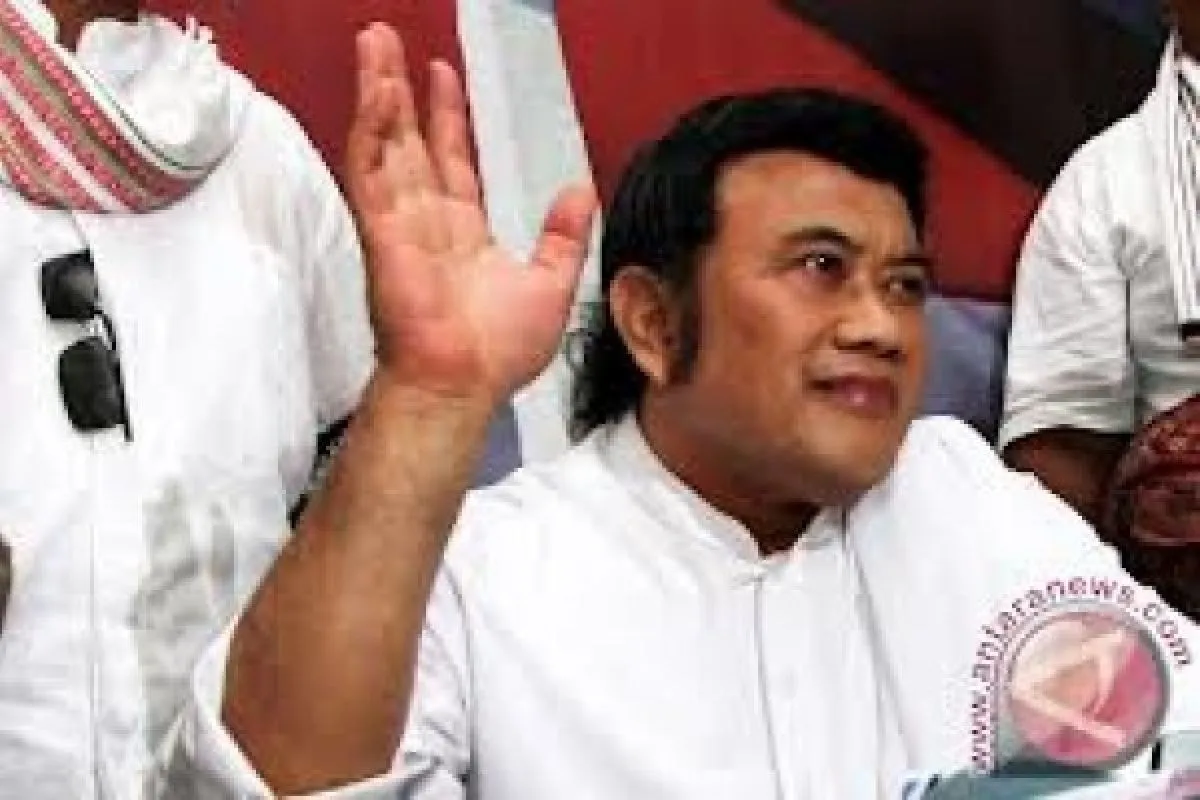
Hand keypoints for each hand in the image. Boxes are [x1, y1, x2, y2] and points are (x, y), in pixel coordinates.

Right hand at [347, 23, 596, 404]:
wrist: (465, 385)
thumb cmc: (498, 352)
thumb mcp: (550, 283)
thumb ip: (562, 234)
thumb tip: (579, 188)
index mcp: (463, 232)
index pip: (452, 160)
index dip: (447, 116)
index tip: (442, 75)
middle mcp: (427, 221)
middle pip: (410, 139)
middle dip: (399, 89)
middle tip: (388, 41)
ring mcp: (400, 223)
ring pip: (386, 143)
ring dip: (379, 93)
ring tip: (375, 44)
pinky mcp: (382, 231)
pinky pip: (372, 171)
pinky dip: (373, 129)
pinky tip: (378, 92)